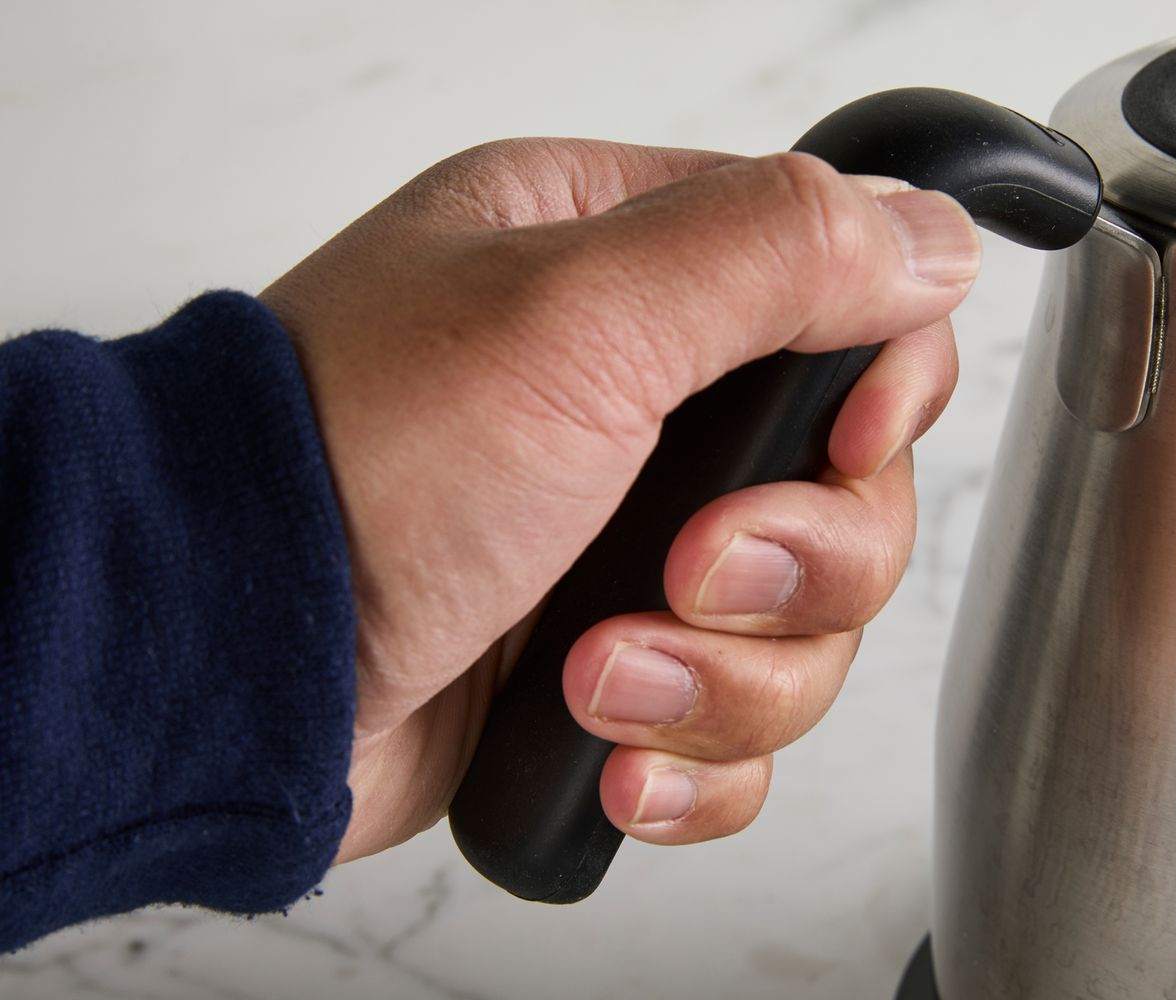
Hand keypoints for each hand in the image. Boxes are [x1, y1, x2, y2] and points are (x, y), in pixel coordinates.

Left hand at [259, 139, 977, 862]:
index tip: (843, 441)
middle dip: (795, 560)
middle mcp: (640, 403)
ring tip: (600, 675)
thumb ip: (778, 251)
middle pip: (850, 487)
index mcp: (631, 271)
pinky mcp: (609, 668)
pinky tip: (609, 755)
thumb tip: (932, 234)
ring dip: (723, 674)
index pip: (850, 301)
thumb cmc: (353, 465)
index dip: (882, 386)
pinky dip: (689, 756)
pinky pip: (737, 727)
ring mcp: (626, 543)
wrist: (223, 663)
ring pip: (806, 627)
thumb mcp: (575, 316)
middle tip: (686, 570)